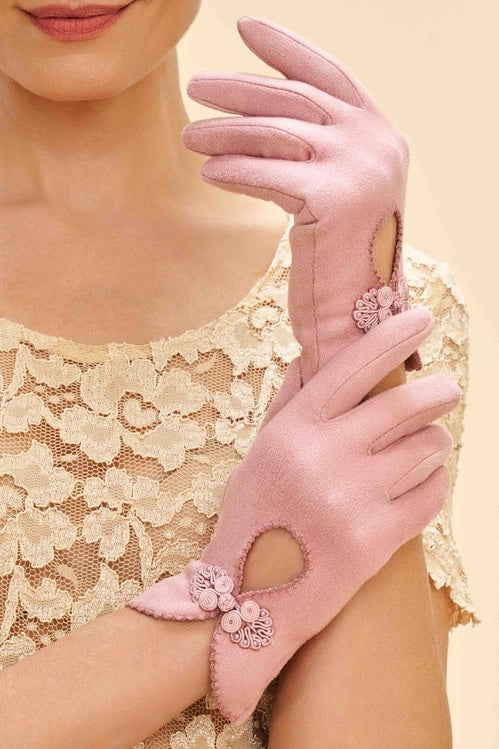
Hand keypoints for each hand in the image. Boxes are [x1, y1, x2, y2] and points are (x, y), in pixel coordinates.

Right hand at [126, 309, 460, 723]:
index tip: (422, 318)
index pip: (353, 368)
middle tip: (447, 389)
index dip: (393, 338)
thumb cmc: (254, 516)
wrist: (250, 597)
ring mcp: (353, 501)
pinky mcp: (377, 541)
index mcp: (294, 431)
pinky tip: (420, 481)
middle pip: (406, 405)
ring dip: (434, 441)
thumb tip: (315, 354)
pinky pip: (432, 495)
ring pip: (428, 448)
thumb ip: (292, 402)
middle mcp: (325, 459)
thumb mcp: (261, 452)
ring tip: (422, 447)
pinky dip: (434, 482)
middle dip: (439, 391)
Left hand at [182, 16, 418, 385]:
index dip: (287, 49)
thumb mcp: (335, 192)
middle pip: (296, 99)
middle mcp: (378, 144)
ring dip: (227, 131)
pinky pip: (270, 173)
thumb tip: (258, 115)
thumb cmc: (338, 261)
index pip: (331, 74)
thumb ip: (316, 150)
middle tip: (197, 86)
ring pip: (278, 133)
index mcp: (382, 134)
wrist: (358, 321)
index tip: (244, 29)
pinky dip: (235, 170)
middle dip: (241, 89)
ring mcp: (360, 168)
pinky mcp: (335, 198)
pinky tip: (209, 171)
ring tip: (190, 135)